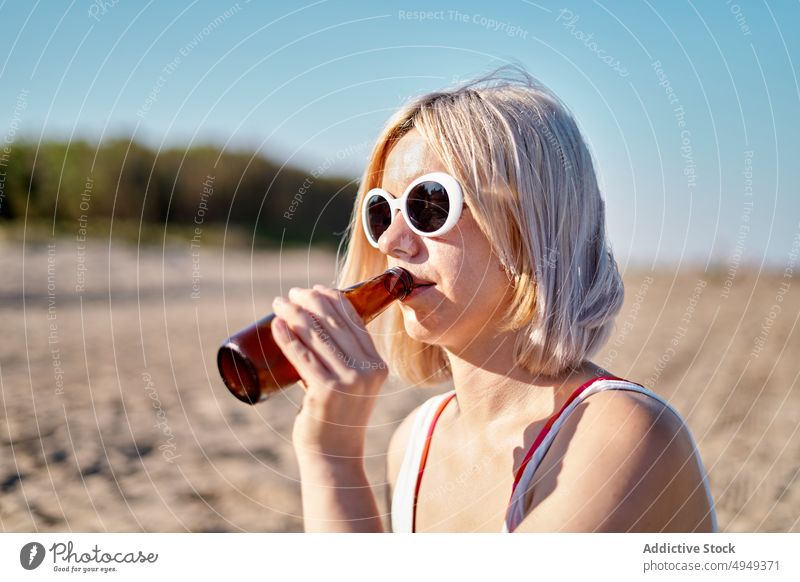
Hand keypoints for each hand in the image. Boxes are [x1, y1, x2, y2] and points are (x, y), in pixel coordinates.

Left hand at [271, 284, 388, 460]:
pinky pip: (302, 357)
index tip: (314, 289)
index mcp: (377, 365)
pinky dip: (286, 337)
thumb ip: (344, 361)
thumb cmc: (336, 417)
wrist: (334, 456)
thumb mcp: (351, 385)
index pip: (354, 320)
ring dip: (293, 313)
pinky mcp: (324, 392)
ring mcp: (347, 382)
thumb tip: (315, 328)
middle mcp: (367, 371)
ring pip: (316, 335)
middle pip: (334, 322)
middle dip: (309, 300)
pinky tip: (275, 324)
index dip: (333, 298)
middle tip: (291, 294)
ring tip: (278, 303)